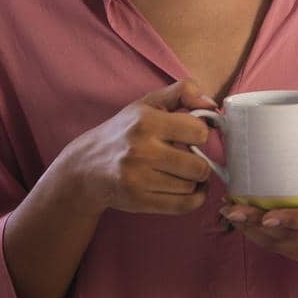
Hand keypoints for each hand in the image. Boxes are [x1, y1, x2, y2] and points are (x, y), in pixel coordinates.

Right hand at [57, 81, 217, 215]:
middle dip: (201, 163)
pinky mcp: (138, 201)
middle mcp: (141, 151)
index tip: (192, 136)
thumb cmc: (124, 132)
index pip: (198, 131)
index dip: (201, 134)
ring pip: (191, 186)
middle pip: (198, 166)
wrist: (85, 167)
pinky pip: (183, 205)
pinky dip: (195, 199)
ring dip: (194, 181)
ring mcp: (138, 179)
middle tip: (191, 159)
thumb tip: (212, 104)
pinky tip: (190, 189)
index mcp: (146, 122)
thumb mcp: (148, 103)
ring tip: (185, 173)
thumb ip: (182, 92)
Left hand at [218, 145, 297, 261]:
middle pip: (283, 235)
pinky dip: (250, 230)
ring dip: (247, 227)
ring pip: (271, 242)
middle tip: (231, 209)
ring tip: (226, 207)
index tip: (267, 217)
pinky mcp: (294, 248)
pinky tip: (235, 215)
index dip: (289, 220)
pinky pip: (269, 243)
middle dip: (254, 223)